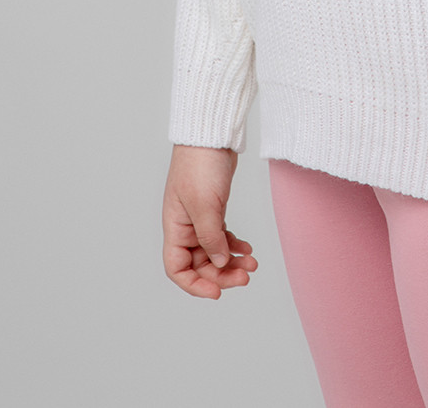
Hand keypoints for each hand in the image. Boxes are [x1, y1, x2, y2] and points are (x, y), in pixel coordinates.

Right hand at [162, 144, 257, 298]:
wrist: (212, 134)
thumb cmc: (201, 164)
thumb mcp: (205, 205)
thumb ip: (211, 238)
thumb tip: (220, 264)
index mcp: (175, 227)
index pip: (176, 268)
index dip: (194, 285)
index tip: (217, 292)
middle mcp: (185, 226)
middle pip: (199, 264)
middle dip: (222, 274)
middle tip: (245, 277)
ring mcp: (200, 217)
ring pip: (214, 251)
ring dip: (231, 261)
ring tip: (252, 263)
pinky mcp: (214, 208)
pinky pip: (222, 236)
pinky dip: (234, 244)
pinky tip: (247, 248)